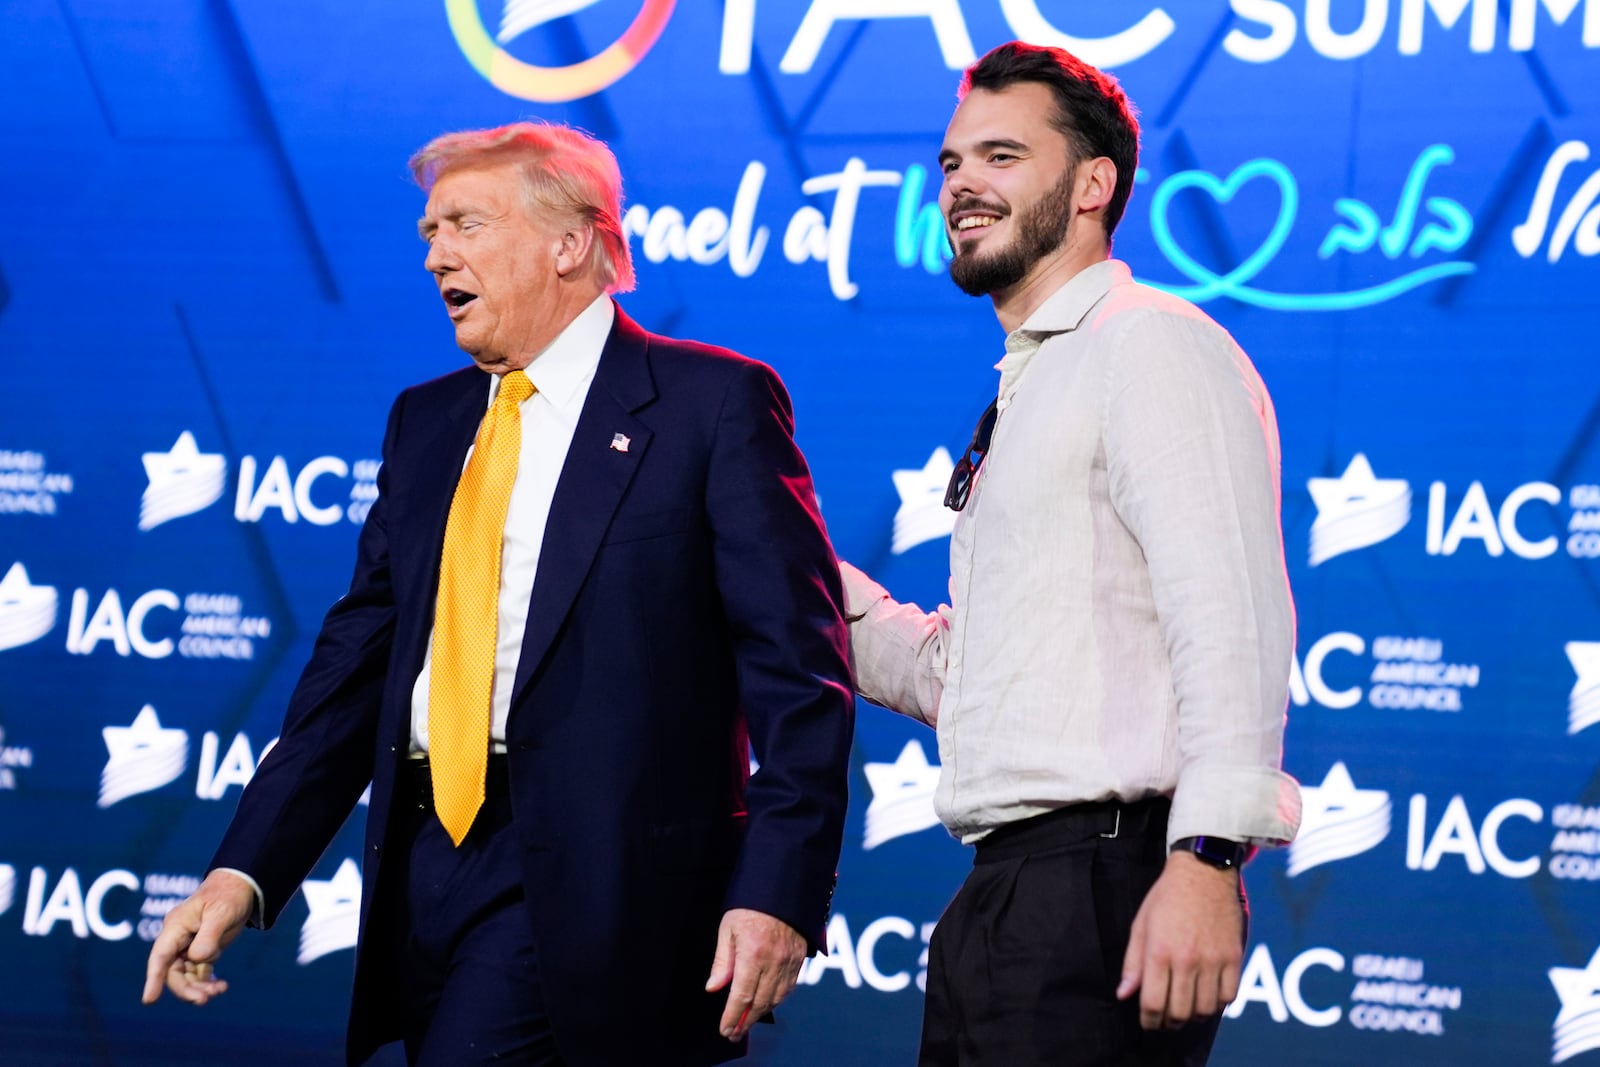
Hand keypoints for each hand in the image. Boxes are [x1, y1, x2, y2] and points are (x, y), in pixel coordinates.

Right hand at [141, 870, 255, 1005]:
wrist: (241, 886)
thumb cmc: (228, 895)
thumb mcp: (221, 913)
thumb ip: (209, 936)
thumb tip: (197, 958)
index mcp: (176, 926)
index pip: (160, 956)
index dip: (154, 978)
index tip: (149, 1000)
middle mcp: (178, 938)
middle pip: (173, 972)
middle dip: (186, 989)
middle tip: (204, 999)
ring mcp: (188, 946)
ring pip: (186, 976)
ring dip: (199, 988)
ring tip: (219, 990)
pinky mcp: (202, 951)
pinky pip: (199, 973)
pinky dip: (208, 982)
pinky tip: (221, 986)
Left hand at [704, 908, 807, 1040]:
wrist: (783, 884)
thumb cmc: (750, 904)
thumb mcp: (728, 928)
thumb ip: (722, 961)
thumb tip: (714, 987)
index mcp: (753, 953)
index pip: (742, 996)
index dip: (733, 1017)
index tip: (725, 1030)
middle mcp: (774, 960)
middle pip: (760, 1002)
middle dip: (746, 1021)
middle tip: (734, 1032)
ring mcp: (790, 960)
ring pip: (777, 997)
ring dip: (762, 1012)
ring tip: (747, 1021)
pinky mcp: (800, 957)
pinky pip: (790, 986)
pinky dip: (777, 999)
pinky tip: (767, 1002)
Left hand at [1115, 852, 1243, 1028]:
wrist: (1203, 872)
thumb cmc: (1167, 897)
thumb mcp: (1141, 925)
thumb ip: (1133, 962)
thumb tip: (1124, 994)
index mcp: (1159, 951)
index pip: (1153, 1002)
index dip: (1149, 1020)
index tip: (1148, 1023)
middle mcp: (1187, 959)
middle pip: (1180, 1012)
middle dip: (1169, 1022)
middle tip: (1166, 1020)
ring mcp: (1213, 960)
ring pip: (1205, 1009)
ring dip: (1193, 1016)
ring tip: (1186, 1010)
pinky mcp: (1234, 957)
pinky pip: (1229, 996)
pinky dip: (1217, 1003)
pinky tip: (1207, 997)